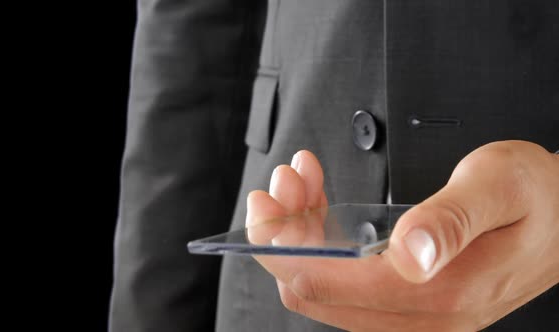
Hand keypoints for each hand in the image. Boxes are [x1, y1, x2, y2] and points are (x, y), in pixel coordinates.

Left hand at [247, 142, 558, 330]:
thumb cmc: (536, 196)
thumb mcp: (498, 187)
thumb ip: (451, 219)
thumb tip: (409, 255)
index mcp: (438, 291)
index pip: (325, 284)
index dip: (282, 246)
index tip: (268, 205)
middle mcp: (420, 314)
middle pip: (314, 289)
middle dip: (284, 235)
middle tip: (283, 183)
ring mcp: (412, 310)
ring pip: (324, 283)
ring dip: (300, 233)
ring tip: (301, 181)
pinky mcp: (408, 298)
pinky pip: (344, 277)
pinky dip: (321, 238)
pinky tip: (319, 202)